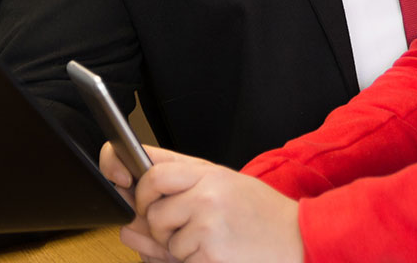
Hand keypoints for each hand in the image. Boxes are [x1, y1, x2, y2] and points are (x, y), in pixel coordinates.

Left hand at [115, 147, 302, 262]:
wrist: (301, 240)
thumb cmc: (261, 217)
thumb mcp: (223, 189)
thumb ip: (177, 193)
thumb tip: (129, 216)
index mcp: (207, 171)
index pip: (151, 163)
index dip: (123, 166)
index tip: (116, 175)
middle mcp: (205, 190)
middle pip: (149, 199)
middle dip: (152, 216)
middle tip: (174, 224)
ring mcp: (207, 220)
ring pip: (162, 234)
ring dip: (176, 245)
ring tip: (207, 239)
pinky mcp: (210, 250)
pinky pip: (179, 258)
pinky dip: (192, 260)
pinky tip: (216, 252)